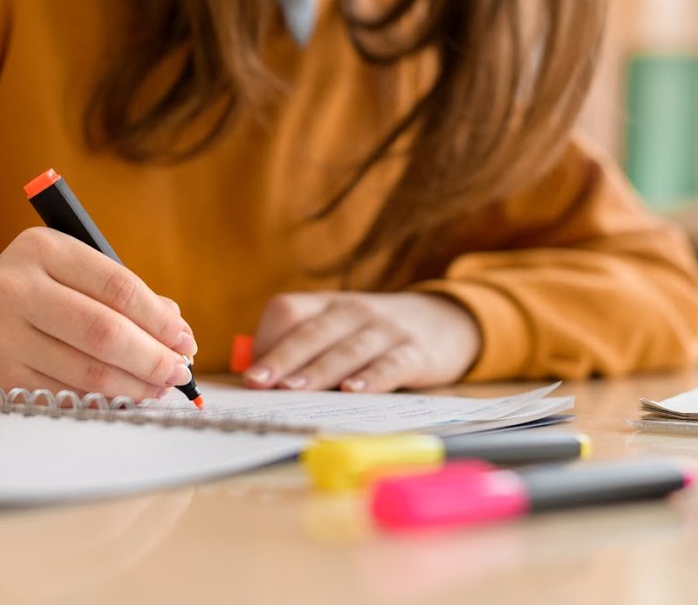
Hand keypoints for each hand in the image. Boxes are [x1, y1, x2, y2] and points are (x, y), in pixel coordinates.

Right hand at [0, 227, 197, 400]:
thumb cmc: (31, 295)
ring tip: (159, 387)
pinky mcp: (1, 377)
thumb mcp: (67, 272)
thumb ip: (120, 292)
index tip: (184, 339)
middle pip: (103, 331)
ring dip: (134, 385)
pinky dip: (104, 400)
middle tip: (179, 371)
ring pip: (87, 371)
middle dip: (152, 357)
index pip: (117, 286)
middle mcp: (17, 288)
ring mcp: (4, 335)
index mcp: (42, 249)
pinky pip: (68, 394)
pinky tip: (125, 397)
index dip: (158, 318)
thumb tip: (175, 328)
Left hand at [242, 292, 480, 392]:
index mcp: (326, 305)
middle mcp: (352, 311)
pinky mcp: (414, 352)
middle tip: (258, 382)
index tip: (251, 375)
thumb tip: (260, 384)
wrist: (446, 321)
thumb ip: (304, 351)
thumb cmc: (373, 336)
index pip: (287, 310)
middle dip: (282, 358)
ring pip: (346, 350)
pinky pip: (390, 364)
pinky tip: (355, 392)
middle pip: (311, 332)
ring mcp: (385, 330)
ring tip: (294, 388)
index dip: (267, 340)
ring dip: (319, 370)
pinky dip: (372, 378)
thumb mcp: (338, 330)